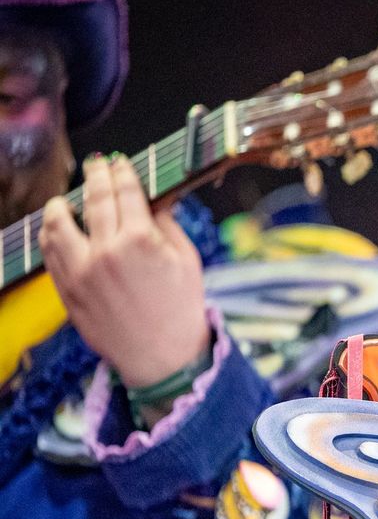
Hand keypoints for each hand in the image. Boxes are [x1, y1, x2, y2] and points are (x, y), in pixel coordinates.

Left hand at [40, 154, 209, 389]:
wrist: (162, 355)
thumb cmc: (181, 309)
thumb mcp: (187, 261)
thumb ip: (167, 225)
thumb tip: (153, 200)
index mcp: (140, 241)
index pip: (126, 193)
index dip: (122, 173)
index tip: (119, 163)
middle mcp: (106, 251)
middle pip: (95, 201)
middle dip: (95, 177)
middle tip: (95, 166)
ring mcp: (81, 271)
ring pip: (59, 224)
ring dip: (60, 204)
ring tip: (63, 199)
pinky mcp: (68, 289)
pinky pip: (50, 253)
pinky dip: (49, 235)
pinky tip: (55, 228)